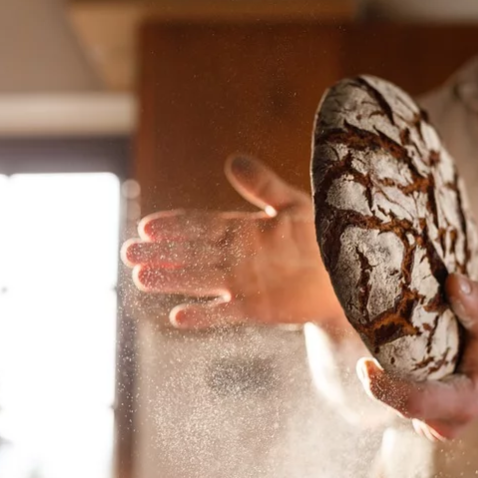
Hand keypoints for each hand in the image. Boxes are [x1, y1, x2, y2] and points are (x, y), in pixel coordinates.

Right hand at [121, 154, 344, 328]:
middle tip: (128, 252)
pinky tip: (178, 317)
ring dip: (172, 280)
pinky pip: (226, 312)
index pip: (201, 225)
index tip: (147, 225)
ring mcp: (244, 283)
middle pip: (191, 253)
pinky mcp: (257, 308)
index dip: (175, 225)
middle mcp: (237, 257)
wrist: (348, 273)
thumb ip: (262, 185)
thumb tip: (232, 160)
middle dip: (161, 253)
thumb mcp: (293, 204)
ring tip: (140, 277)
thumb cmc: (323, 235)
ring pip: (200, 280)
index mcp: (243, 229)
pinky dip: (203, 316)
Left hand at [356, 274, 477, 440]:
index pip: (416, 402)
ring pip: (396, 403)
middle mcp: (446, 423)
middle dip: (379, 377)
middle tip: (369, 339)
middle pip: (399, 403)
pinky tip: (393, 359)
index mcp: (465, 403)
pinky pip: (398, 402)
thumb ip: (476, 303)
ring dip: (385, 377)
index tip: (363, 364)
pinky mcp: (424, 421)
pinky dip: (391, 381)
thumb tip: (453, 281)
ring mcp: (434, 427)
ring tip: (382, 344)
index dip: (385, 388)